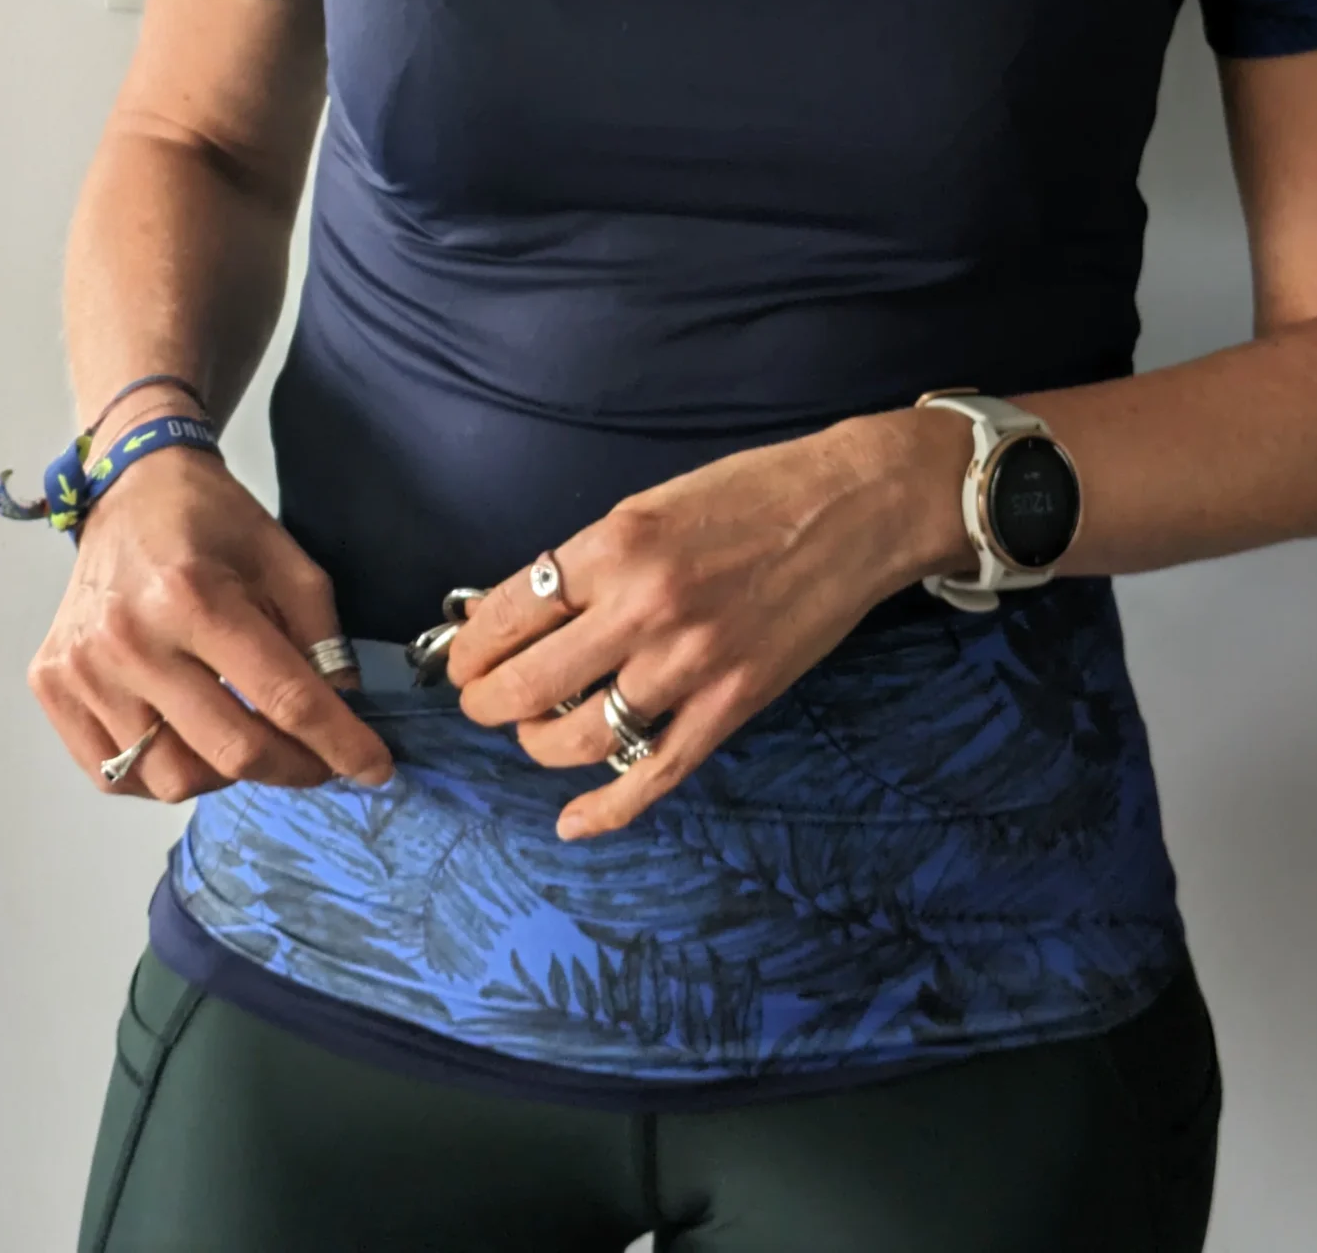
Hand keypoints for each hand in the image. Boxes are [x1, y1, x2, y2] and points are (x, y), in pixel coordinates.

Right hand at [27, 446, 393, 803]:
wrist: (130, 489)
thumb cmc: (214, 521)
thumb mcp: (287, 561)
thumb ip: (320, 639)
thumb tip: (340, 714)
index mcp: (194, 597)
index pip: (282, 698)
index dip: (338, 743)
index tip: (375, 770)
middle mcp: (130, 641)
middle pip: (228, 750)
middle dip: (293, 767)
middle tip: (320, 762)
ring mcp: (82, 670)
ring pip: (171, 778)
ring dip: (225, 775)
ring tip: (247, 739)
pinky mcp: (52, 687)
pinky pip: (114, 775)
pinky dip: (162, 775)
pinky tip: (189, 740)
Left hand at [444, 407, 973, 840]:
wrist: (854, 509)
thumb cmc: (751, 493)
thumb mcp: (651, 504)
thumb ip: (590, 561)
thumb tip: (520, 611)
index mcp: (617, 545)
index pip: (509, 614)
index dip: (470, 648)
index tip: (462, 659)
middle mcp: (645, 609)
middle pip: (529, 685)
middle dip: (487, 703)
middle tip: (482, 701)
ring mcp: (690, 665)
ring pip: (580, 740)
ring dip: (538, 745)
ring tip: (534, 731)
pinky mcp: (732, 705)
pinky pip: (655, 775)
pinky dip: (606, 810)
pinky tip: (571, 822)